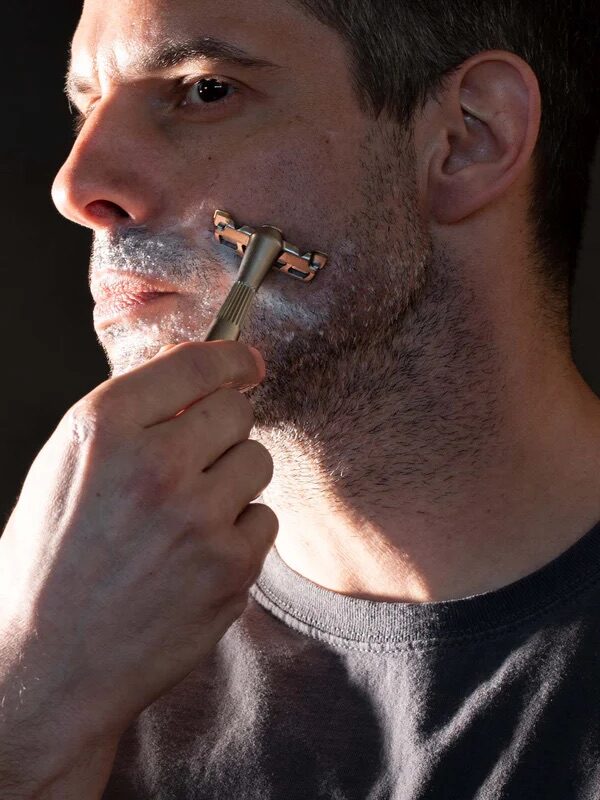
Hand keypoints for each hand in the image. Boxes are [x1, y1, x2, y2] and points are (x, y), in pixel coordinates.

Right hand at [0, 340, 276, 744]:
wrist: (50, 664)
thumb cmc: (51, 563)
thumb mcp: (65, 469)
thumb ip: (128, 416)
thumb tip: (192, 374)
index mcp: (102, 428)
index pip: (195, 365)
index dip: (231, 359)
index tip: (247, 363)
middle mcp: (153, 465)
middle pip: (237, 411)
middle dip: (223, 430)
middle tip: (199, 459)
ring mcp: (197, 517)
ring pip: (258, 461)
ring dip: (233, 481)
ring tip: (190, 515)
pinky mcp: (230, 566)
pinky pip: (265, 519)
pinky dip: (241, 533)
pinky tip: (199, 555)